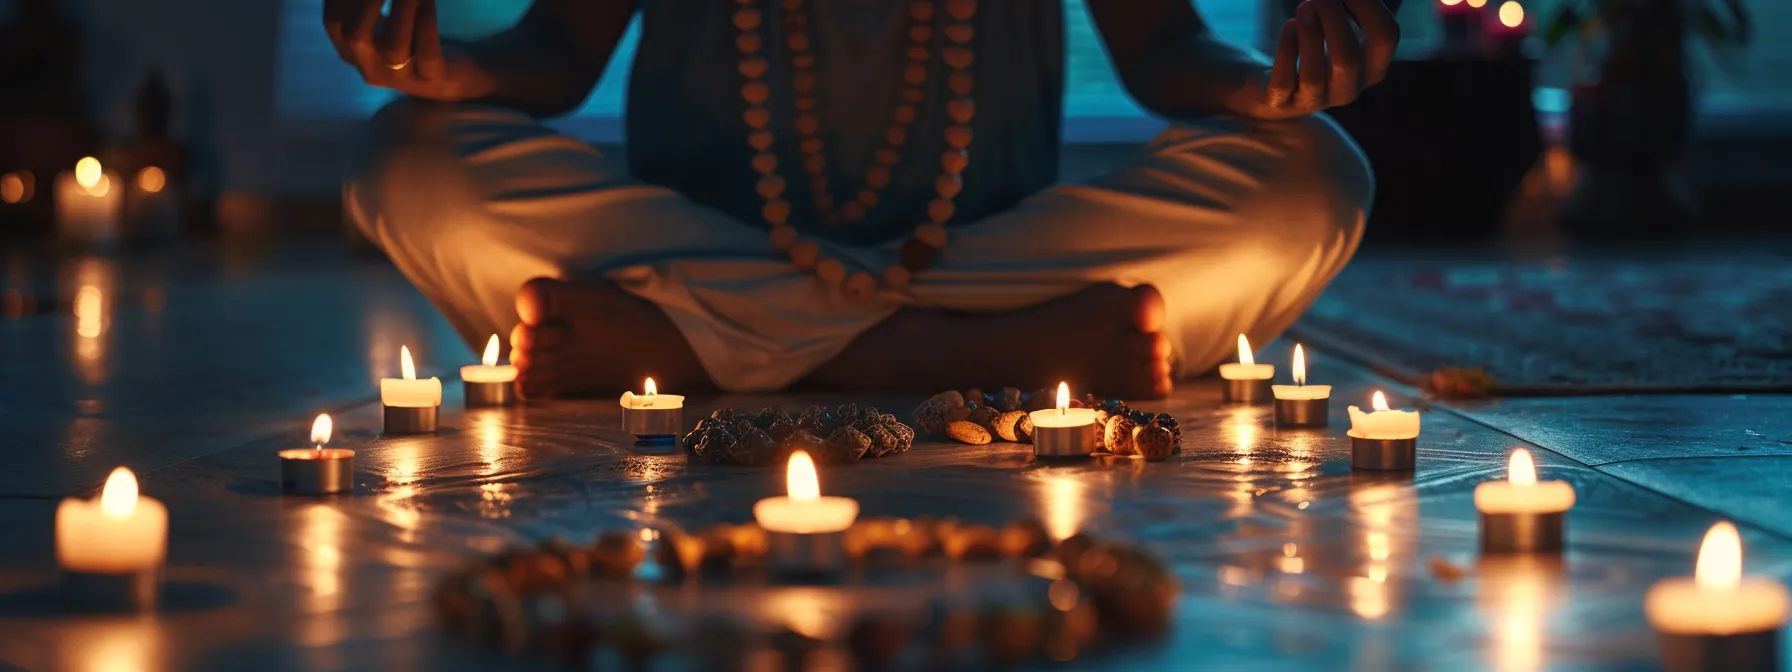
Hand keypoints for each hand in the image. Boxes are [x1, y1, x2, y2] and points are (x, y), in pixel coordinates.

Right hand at [323, 0, 492, 100]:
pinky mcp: (433, 79)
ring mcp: (401, 79)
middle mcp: (370, 68)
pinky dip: (425, 21)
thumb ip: (369, 5)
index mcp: (351, 51)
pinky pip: (426, 52)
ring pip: (393, 49)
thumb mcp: (385, 20)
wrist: (456, 73)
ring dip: (402, 9)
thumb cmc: (413, 38)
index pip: (333, 21)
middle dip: (367, 3)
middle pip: (355, 36)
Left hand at [1250, 0, 1399, 118]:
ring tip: (1303, 8)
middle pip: (1348, 59)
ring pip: (1313, 76)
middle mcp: (1347, 90)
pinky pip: (1284, 83)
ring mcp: (1313, 102)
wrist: (1272, 85)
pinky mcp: (1280, 104)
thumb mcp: (1337, 25)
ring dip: (1309, 35)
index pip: (1386, 37)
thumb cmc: (1313, 44)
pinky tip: (1289, 26)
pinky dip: (1287, 49)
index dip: (1368, 5)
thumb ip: (1346, 7)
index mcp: (1371, 68)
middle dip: (1333, 20)